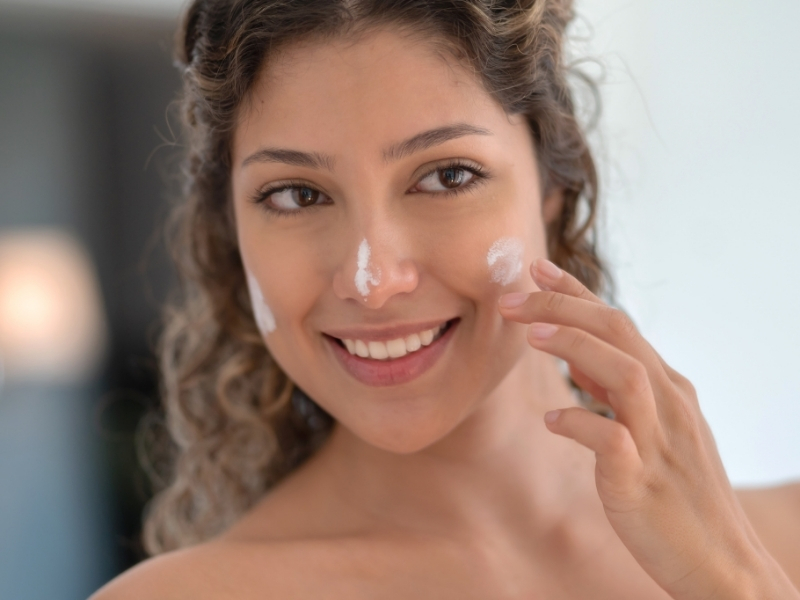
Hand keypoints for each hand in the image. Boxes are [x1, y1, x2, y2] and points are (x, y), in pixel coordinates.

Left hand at [498, 258, 798, 599]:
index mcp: (668, 387)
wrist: (722, 562)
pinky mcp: (642, 481)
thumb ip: (614, 389)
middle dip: (563, 306)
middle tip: (512, 298)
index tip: (536, 269)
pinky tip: (551, 422)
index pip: (618, 323)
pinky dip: (579, 423)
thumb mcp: (652, 428)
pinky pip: (611, 441)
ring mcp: (659, 441)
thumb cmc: (676, 491)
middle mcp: (668, 404)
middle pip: (619, 333)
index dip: (575, 293)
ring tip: (530, 336)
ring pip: (623, 373)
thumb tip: (574, 353)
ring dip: (575, 347)